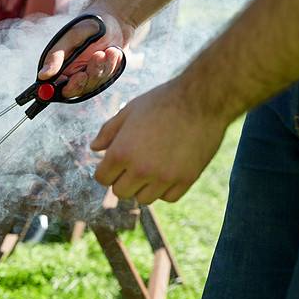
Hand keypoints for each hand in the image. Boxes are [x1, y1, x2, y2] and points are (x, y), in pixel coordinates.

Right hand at [38, 12, 126, 99]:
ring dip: (102, 67)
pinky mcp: (102, 78)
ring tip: (108, 50)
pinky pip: (106, 79)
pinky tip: (113, 51)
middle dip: (88, 77)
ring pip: (93, 85)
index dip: (66, 86)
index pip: (56, 88)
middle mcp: (71, 76)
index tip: (79, 76)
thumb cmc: (88, 24)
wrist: (114, 20)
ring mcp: (87, 78)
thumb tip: (42, 75)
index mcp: (59, 68)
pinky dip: (111, 65)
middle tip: (96, 58)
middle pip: (76, 90)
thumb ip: (56, 57)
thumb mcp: (71, 37)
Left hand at [90, 79, 229, 203]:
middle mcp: (141, 169)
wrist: (203, 99)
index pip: (102, 178)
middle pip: (120, 192)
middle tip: (134, 165)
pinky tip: (169, 171)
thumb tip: (94, 148)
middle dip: (123, 180)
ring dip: (144, 187)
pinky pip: (168, 197)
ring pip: (143, 199)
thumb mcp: (129, 111)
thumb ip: (108, 131)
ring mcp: (164, 177)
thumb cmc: (163, 101)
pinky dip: (166, 189)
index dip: (106, 170)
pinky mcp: (187, 179)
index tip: (115, 163)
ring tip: (153, 168)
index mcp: (121, 152)